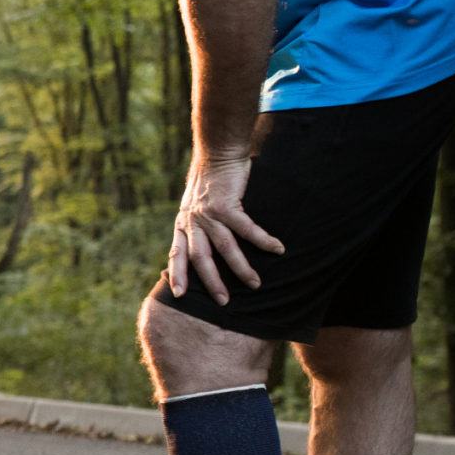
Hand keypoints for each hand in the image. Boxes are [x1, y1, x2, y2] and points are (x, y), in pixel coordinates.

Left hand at [168, 151, 282, 303]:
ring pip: (225, 248)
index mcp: (183, 223)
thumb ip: (195, 225)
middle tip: (223, 301)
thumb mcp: (194, 205)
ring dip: (241, 268)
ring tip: (255, 284)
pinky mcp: (226, 205)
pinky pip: (246, 229)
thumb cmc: (210, 181)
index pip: (177, 254)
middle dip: (212, 282)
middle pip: (200, 258)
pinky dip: (263, 241)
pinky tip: (277, 249)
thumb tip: (200, 246)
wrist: (217, 153)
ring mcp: (208, 214)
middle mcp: (192, 221)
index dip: (177, 274)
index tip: (179, 295)